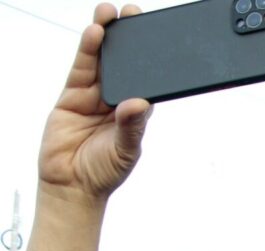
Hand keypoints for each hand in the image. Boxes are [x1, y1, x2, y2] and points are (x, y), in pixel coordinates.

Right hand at [39, 4, 151, 201]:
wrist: (71, 186)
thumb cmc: (104, 172)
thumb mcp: (125, 151)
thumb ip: (131, 127)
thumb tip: (139, 104)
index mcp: (136, 111)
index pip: (147, 79)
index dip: (152, 58)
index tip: (159, 36)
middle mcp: (117, 99)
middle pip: (125, 63)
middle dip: (129, 38)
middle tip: (135, 14)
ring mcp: (94, 95)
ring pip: (102, 60)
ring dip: (106, 36)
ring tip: (111, 14)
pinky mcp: (72, 94)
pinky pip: (82, 68)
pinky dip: (88, 50)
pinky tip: (95, 33)